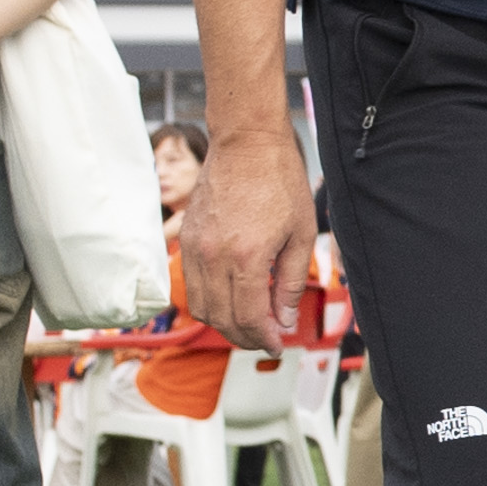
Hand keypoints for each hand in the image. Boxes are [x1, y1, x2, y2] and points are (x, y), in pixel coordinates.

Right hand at [181, 129, 325, 344]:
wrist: (246, 142)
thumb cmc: (279, 181)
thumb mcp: (301, 234)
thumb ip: (289, 283)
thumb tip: (286, 321)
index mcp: (246, 256)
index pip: (248, 318)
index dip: (264, 338)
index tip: (278, 343)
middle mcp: (213, 256)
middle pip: (222, 320)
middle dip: (245, 337)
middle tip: (267, 337)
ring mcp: (194, 248)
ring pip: (201, 307)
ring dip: (225, 323)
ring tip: (251, 320)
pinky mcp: (186, 238)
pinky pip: (190, 284)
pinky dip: (210, 300)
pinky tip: (233, 296)